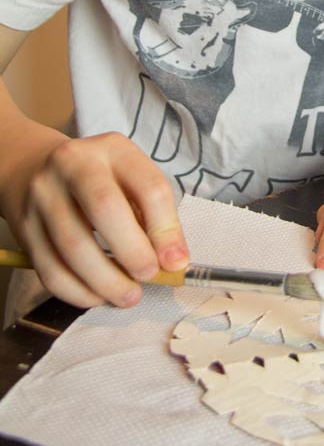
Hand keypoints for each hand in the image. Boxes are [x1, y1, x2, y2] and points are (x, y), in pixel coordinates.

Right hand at [0, 131, 188, 308]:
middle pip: (105, 209)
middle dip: (133, 253)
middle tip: (148, 276)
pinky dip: (78, 292)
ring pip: (73, 247)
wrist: (34, 167)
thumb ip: (153, 216)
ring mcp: (43, 195)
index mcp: (113, 149)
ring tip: (128, 295)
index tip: (176, 262)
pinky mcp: (24, 227)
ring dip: (106, 281)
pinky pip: (50, 269)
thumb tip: (173, 262)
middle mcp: (74, 164)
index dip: (166, 229)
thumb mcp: (130, 178)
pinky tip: (98, 296)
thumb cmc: (98, 178)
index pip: (148, 186)